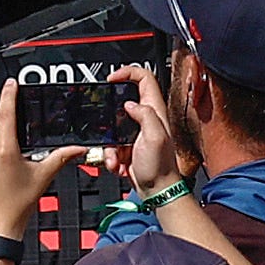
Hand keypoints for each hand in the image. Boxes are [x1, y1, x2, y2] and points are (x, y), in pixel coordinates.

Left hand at [0, 80, 86, 239]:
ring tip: (2, 178)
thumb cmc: (18, 205)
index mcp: (5, 149)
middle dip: (7, 145)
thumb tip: (77, 149)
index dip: (9, 96)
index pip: (7, 114)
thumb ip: (60, 158)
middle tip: (15, 165)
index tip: (11, 84)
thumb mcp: (42, 178)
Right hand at [102, 65, 186, 197]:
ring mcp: (135, 132)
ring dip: (108, 140)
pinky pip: (110, 143)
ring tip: (115, 154)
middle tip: (104, 117)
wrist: (157, 191)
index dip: (128, 72)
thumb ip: (145, 115)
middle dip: (110, 110)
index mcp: (155, 112)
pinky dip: (109, 153)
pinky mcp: (126, 145)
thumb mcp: (155, 137)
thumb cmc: (160, 168)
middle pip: (123, 99)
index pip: (145, 78)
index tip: (112, 78)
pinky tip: (116, 163)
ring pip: (112, 124)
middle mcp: (146, 118)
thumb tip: (130, 104)